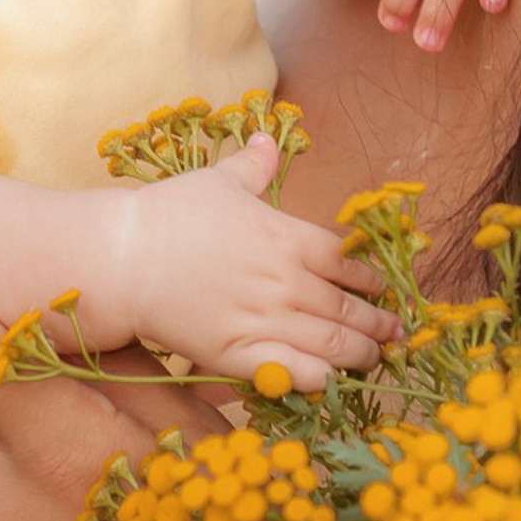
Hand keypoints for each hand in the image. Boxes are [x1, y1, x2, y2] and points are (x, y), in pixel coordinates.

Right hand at [118, 133, 402, 389]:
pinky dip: (319, 379)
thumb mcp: (216, 181)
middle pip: (348, 308)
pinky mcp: (236, 354)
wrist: (122, 257)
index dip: (373, 280)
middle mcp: (283, 280)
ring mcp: (262, 319)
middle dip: (379, 324)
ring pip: (330, 343)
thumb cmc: (169, 214)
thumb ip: (251, 166)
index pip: (347, 262)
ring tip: (376, 358)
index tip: (385, 292)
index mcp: (285, 237)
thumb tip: (266, 140)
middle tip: (398, 334)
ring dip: (362, 353)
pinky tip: (333, 381)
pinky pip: (291, 372)